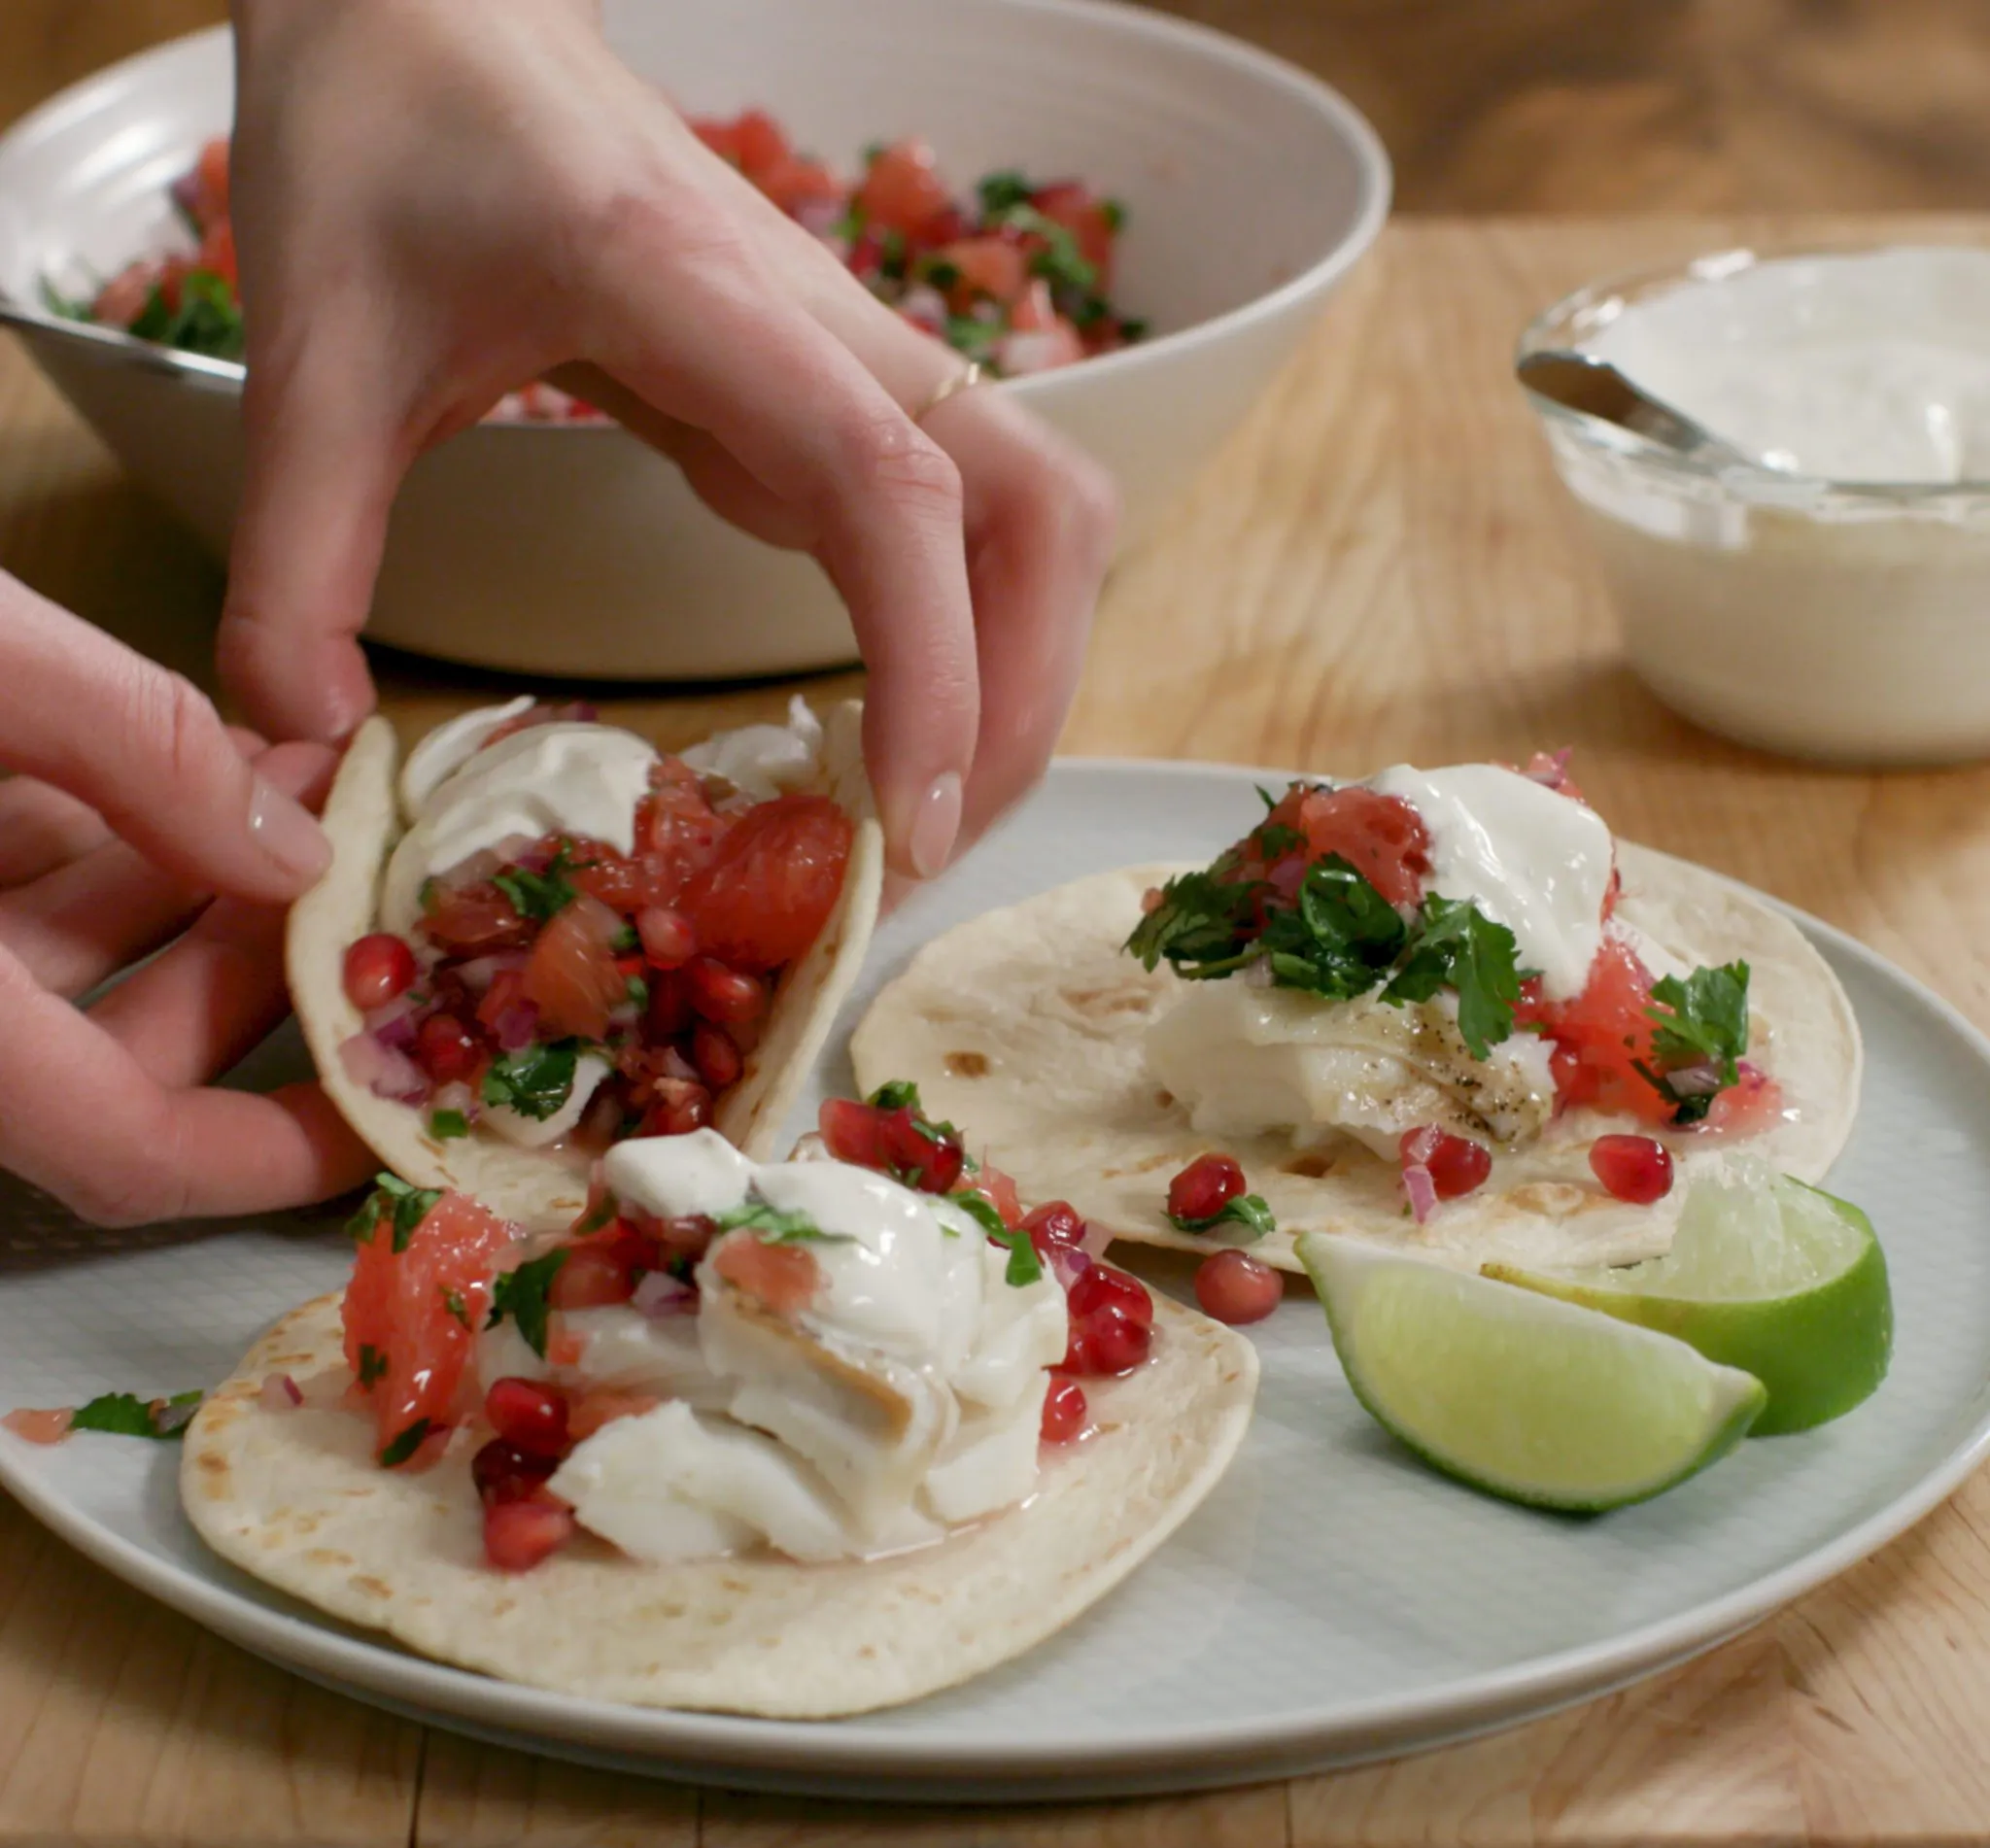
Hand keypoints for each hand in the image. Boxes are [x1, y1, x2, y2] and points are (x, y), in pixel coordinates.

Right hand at [0, 572, 373, 1224]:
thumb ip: (133, 749)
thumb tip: (289, 851)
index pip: (128, 1150)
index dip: (279, 1152)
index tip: (398, 1113)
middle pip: (117, 1046)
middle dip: (260, 960)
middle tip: (368, 872)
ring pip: (59, 960)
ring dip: (188, 878)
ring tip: (301, 779)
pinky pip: (3, 882)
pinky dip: (97, 833)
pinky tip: (182, 755)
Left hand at [221, 0, 1117, 876]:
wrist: (437, 11)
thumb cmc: (385, 141)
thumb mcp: (313, 353)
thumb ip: (296, 556)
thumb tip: (307, 738)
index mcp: (700, 298)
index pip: (888, 482)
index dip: (933, 662)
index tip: (904, 820)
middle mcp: (823, 326)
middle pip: (1039, 511)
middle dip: (1023, 699)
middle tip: (920, 852)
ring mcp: (851, 358)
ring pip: (1041, 515)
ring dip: (1025, 672)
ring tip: (926, 810)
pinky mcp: (841, 394)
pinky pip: (975, 522)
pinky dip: (974, 639)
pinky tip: (891, 727)